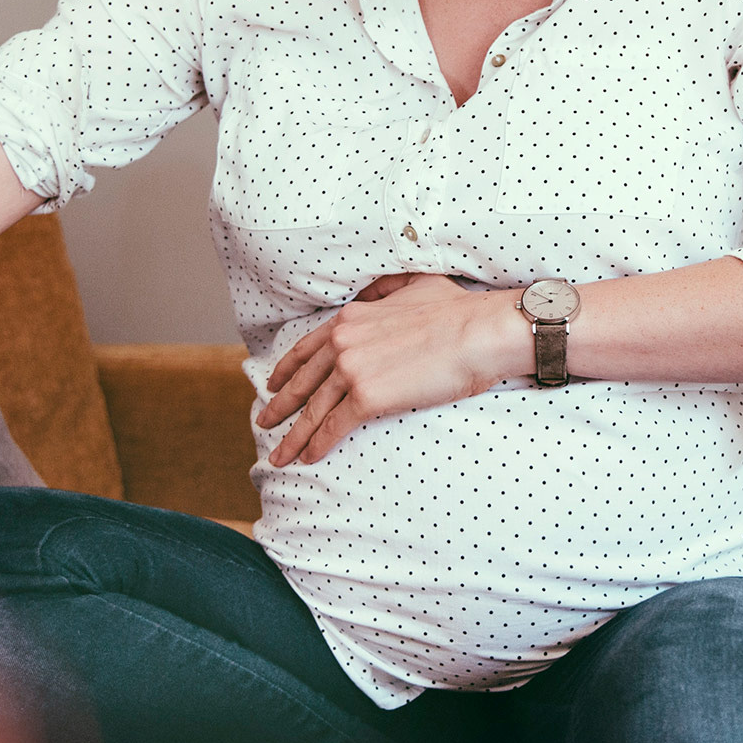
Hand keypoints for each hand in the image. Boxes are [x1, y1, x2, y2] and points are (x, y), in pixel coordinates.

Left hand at [257, 273, 527, 465]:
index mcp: (349, 319)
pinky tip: (308, 458)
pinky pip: (334, 427)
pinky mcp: (367, 398)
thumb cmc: (457, 311)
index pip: (306, 350)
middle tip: (262, 424)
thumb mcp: (412, 284)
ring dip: (293, 437)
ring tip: (279, 456)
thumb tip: (375, 291)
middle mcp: (343, 343)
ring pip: (313, 411)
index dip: (286, 370)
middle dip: (279, 406)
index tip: (272, 384)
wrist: (479, 332)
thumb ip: (385, 290)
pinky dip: (318, 444)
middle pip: (303, 383)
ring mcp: (352, 371)